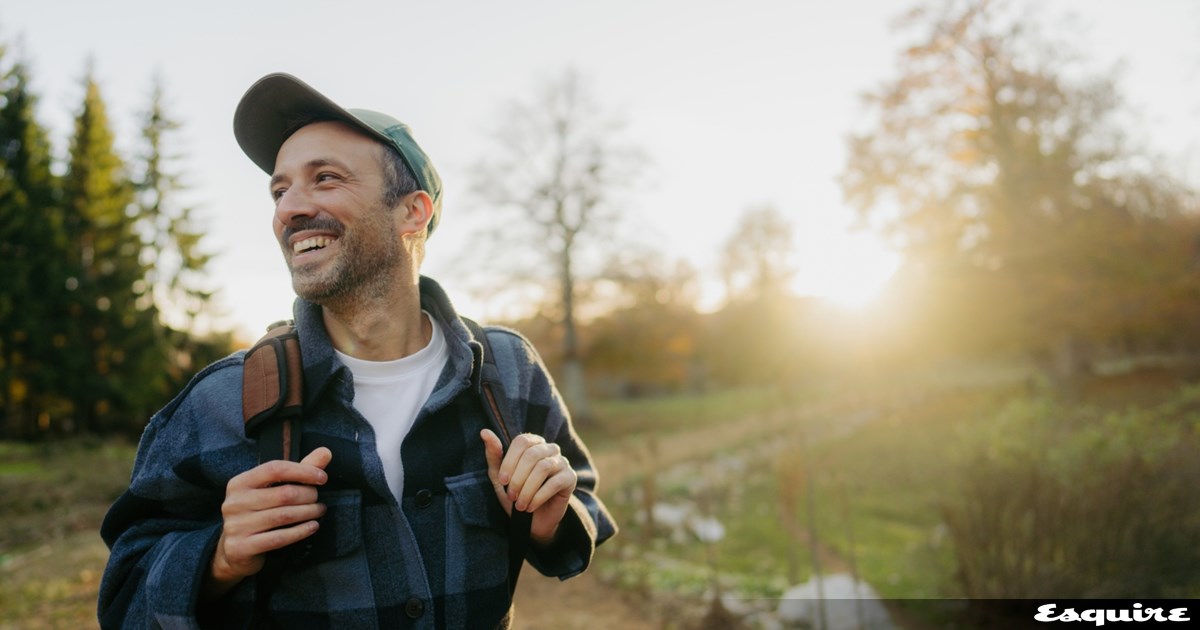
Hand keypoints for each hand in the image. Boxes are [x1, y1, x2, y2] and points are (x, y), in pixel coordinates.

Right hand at [202, 447, 331, 599]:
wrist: (234, 551)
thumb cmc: (257, 513)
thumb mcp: (272, 489)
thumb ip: (299, 470)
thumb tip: (326, 452)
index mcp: (239, 483)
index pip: (274, 469)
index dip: (302, 471)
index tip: (322, 478)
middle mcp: (234, 503)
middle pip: (283, 494)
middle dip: (308, 495)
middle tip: (318, 499)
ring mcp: (236, 526)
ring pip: (284, 516)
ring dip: (308, 513)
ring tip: (319, 511)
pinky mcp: (241, 547)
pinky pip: (279, 538)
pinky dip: (301, 531)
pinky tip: (313, 526)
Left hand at [480, 430, 575, 545]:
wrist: (532, 521)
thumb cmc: (515, 495)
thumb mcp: (500, 478)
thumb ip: (494, 455)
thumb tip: (484, 432)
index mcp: (533, 443)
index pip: (522, 441)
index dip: (510, 461)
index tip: (502, 481)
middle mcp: (550, 449)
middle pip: (532, 455)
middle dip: (518, 478)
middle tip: (511, 496)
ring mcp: (562, 462)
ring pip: (543, 468)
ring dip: (527, 489)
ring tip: (520, 505)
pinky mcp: (570, 478)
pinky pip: (555, 483)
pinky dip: (538, 497)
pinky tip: (530, 507)